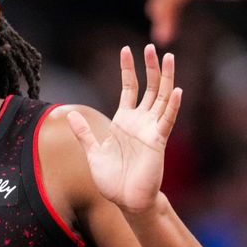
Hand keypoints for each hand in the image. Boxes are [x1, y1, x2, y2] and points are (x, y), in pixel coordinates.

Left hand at [67, 45, 180, 212]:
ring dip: (166, 78)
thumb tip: (69, 114)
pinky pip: (167, 121)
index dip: (128, 69)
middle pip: (149, 87)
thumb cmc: (111, 179)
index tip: (126, 49)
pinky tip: (177, 90)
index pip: (129, 88)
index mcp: (124, 120)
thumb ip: (83, 132)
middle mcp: (140, 122)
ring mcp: (151, 130)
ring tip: (169, 57)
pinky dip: (173, 106)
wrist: (126, 200)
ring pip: (162, 98)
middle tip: (150, 46)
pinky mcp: (158, 142)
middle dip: (150, 67)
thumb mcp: (93, 151)